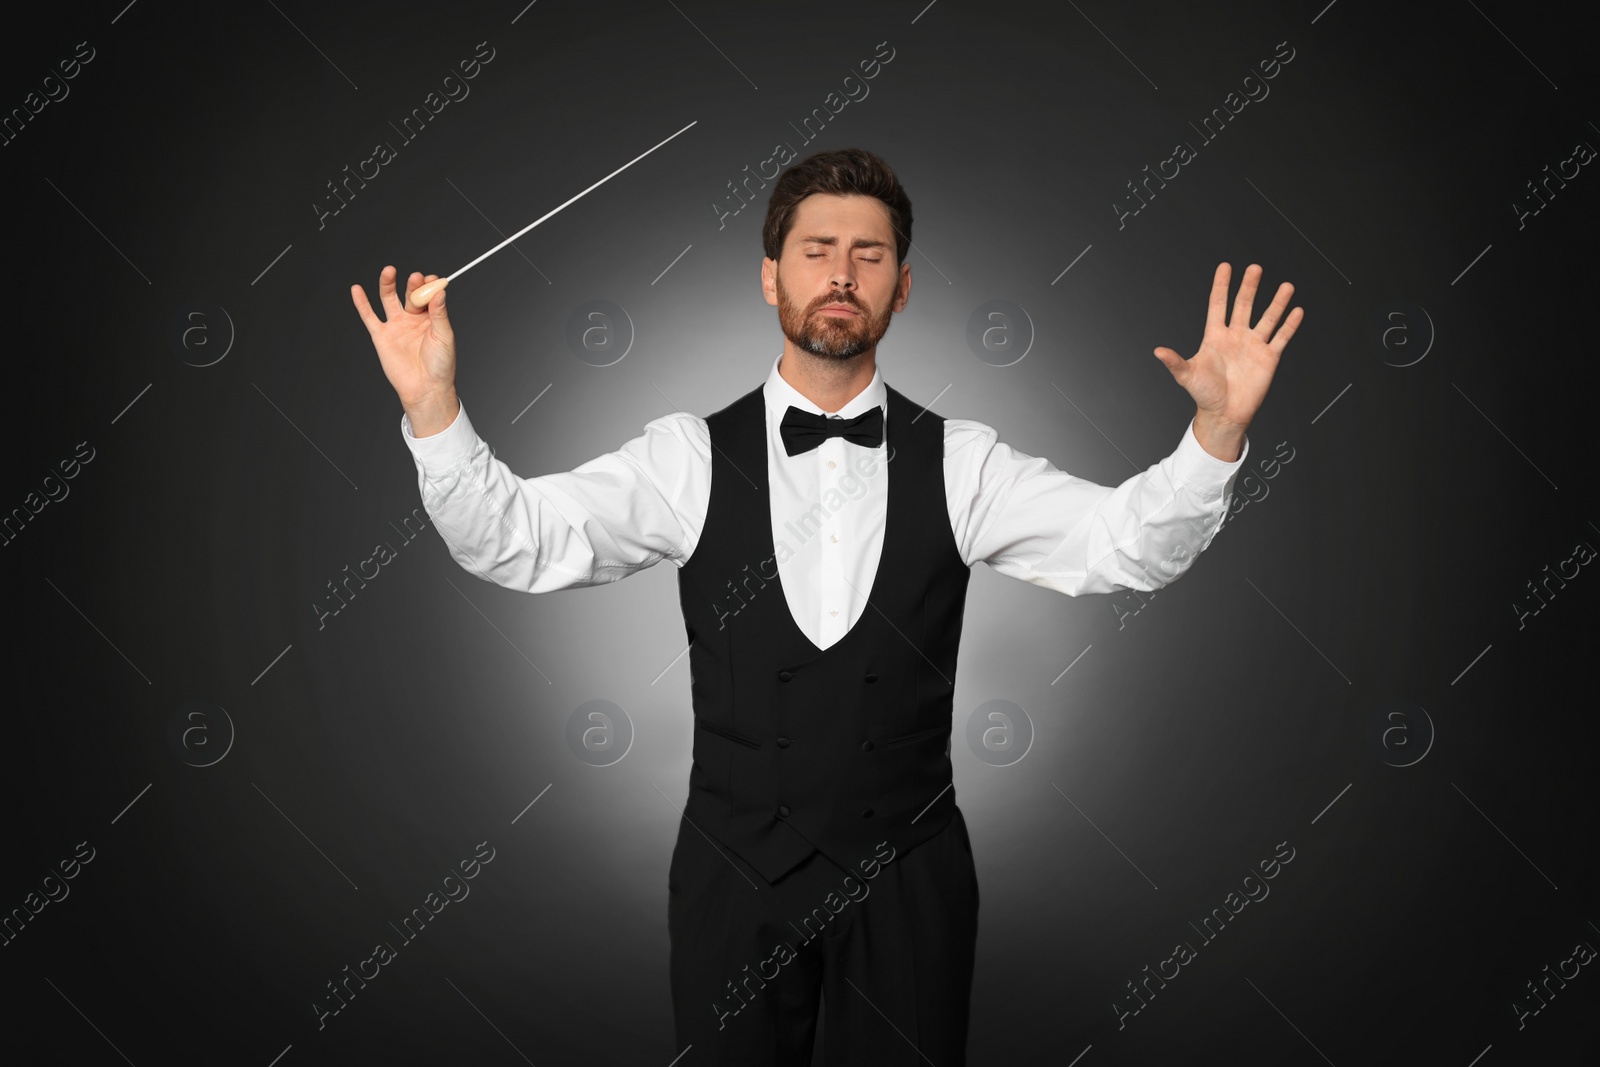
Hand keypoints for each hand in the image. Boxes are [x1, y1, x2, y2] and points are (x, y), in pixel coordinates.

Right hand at [351, 266, 458, 432]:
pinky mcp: (382, 336)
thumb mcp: (444, 336)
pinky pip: (369, 316)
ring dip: (388, 283)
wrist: (426, 389)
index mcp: (431, 318)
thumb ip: (440, 313)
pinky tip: (357, 289)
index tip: (433, 279)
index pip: (429, 295)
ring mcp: (396, 326)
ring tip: (389, 270)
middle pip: (410, 294)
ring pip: (389, 299)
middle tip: (416, 278)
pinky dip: (362, 303)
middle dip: (413, 285)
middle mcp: (413, 319)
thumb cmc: (441, 365)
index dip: (430, 286)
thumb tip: (439, 291)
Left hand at [1153, 263, 1302, 458]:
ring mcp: (1253, 346)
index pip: (1218, 305)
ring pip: (1268, 318)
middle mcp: (1236, 337)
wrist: (1225, 414)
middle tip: (1255, 268)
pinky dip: (1290, 325)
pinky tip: (1297, 311)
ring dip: (1277, 303)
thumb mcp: (1187, 376)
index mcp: (1215, 337)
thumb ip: (1175, 362)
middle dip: (1249, 287)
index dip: (1221, 286)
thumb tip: (1158, 351)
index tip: (1225, 266)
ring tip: (1286, 286)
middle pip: (1244, 305)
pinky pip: (1281, 338)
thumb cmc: (1204, 395)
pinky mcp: (1269, 358)